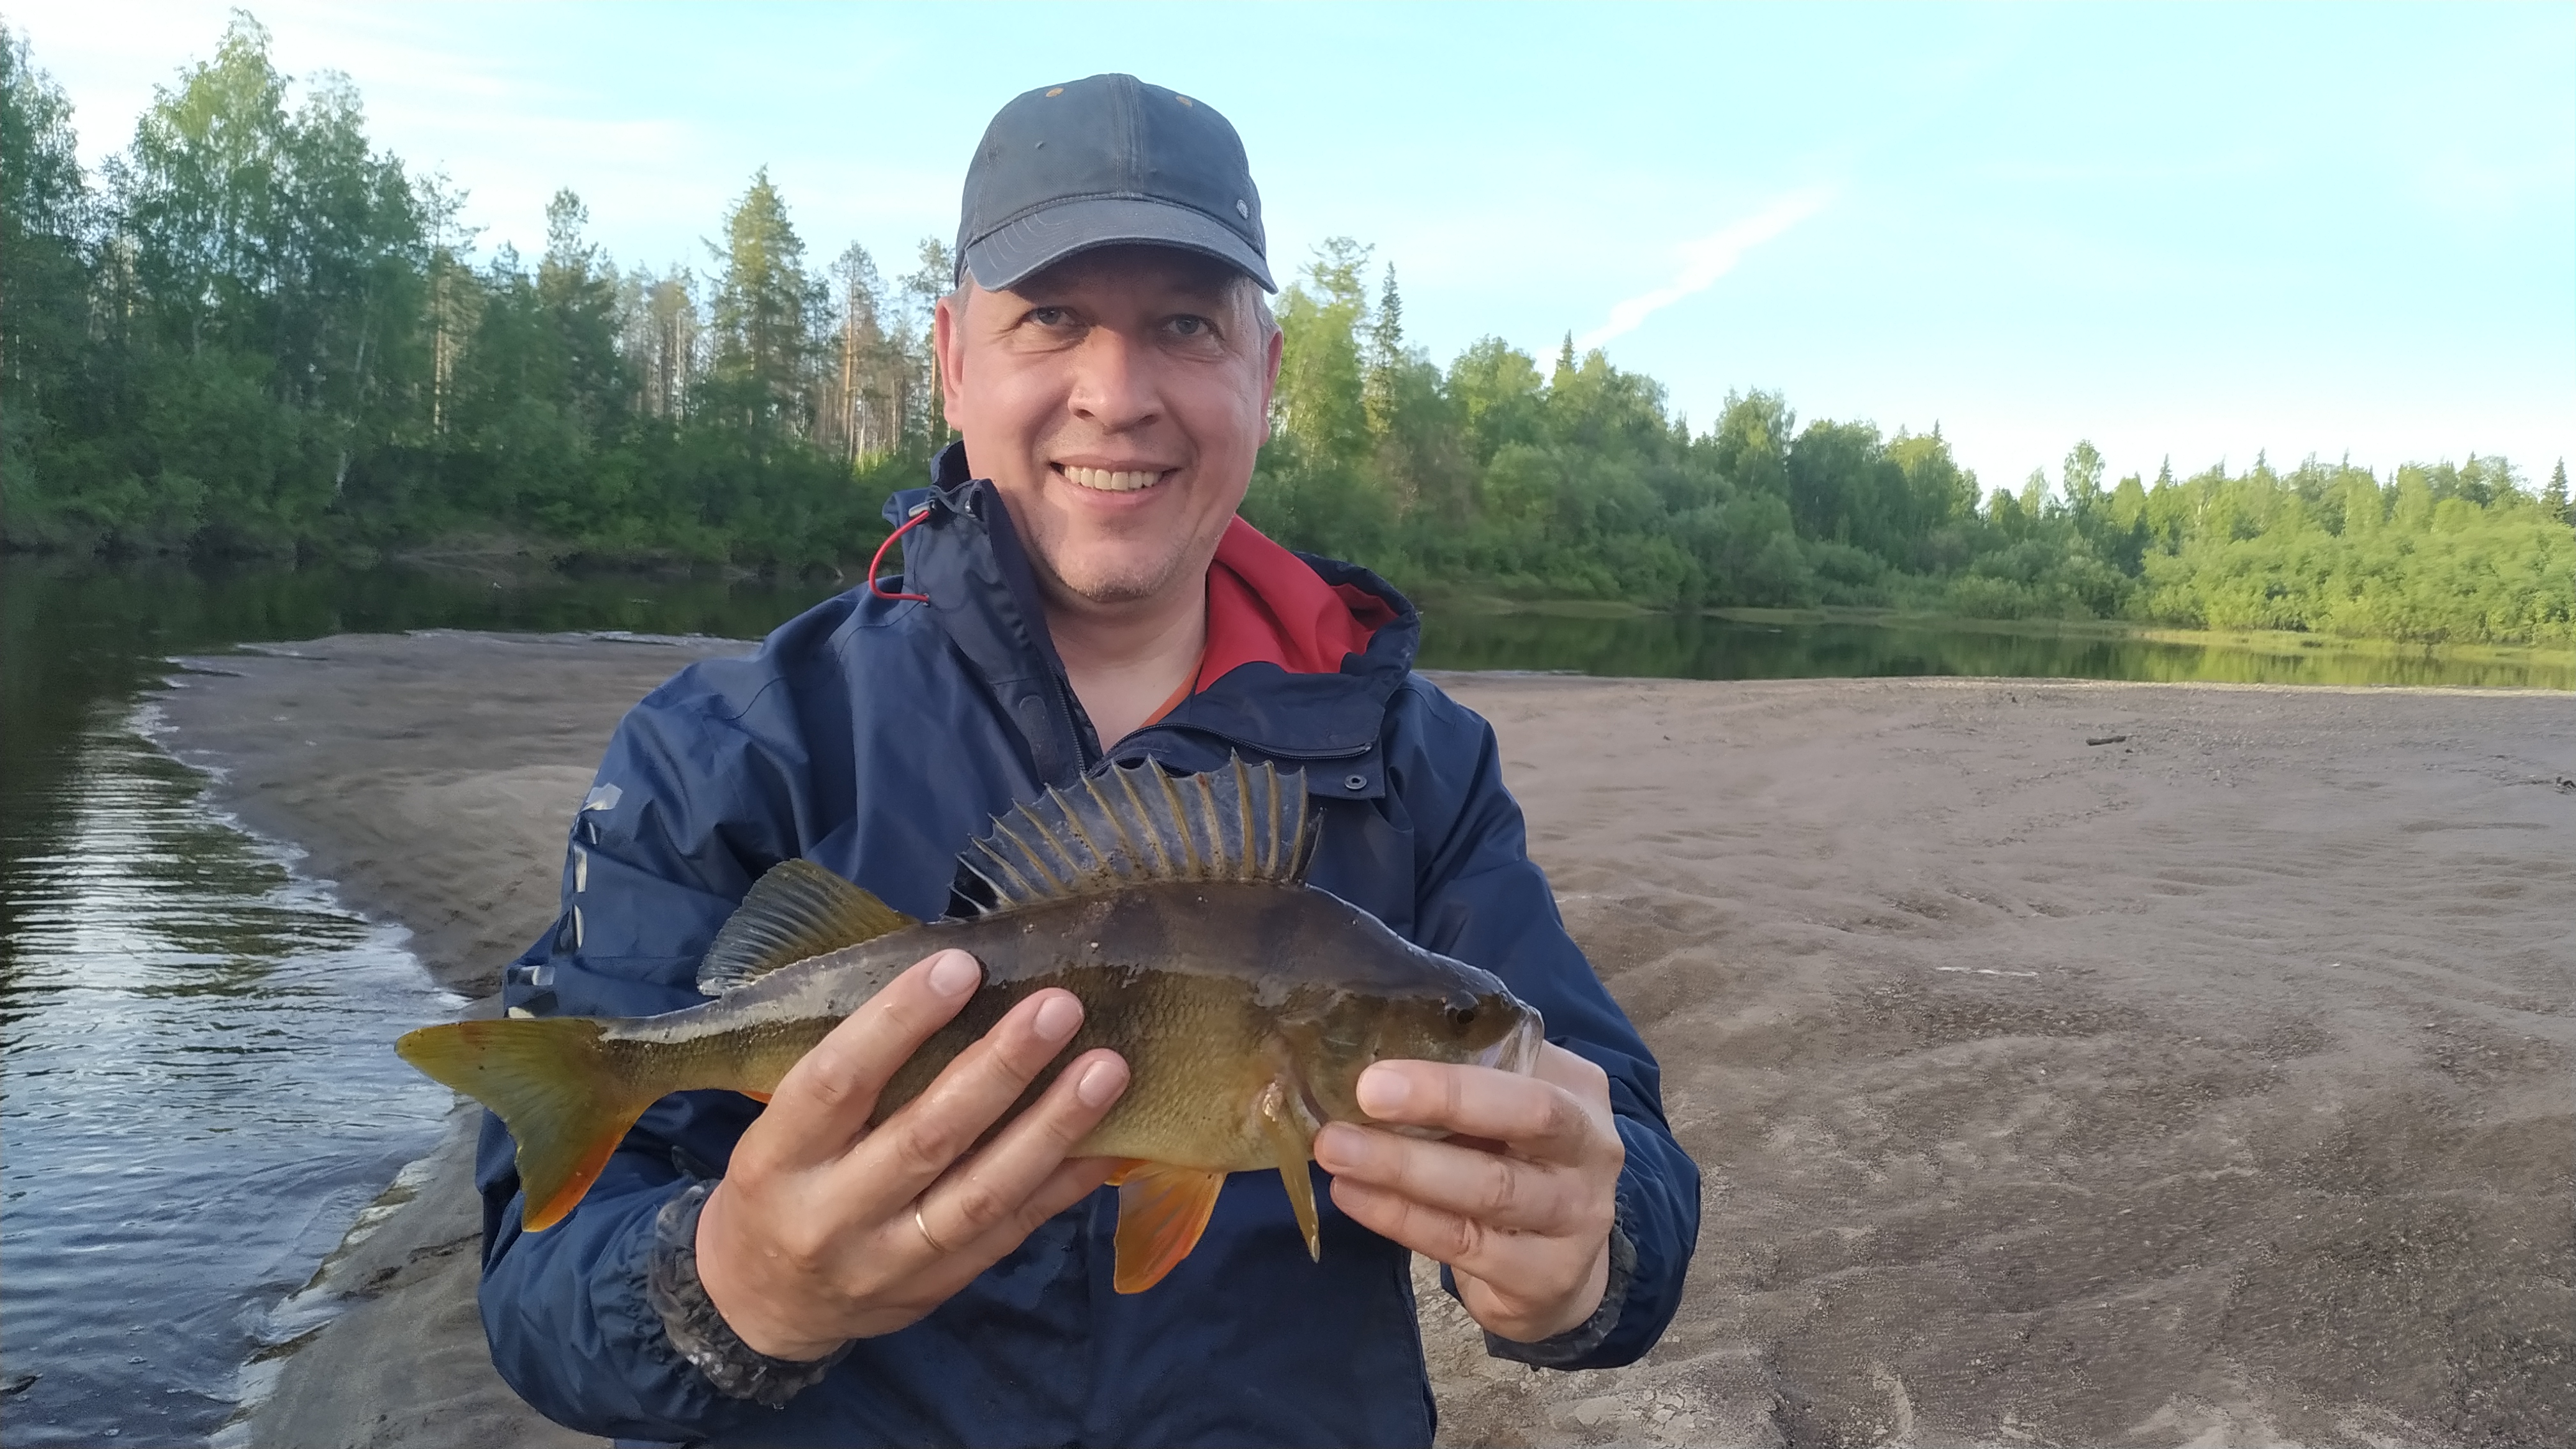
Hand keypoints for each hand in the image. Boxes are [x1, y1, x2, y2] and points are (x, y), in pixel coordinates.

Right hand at [693, 948, 1128, 1358]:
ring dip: (1051, 1126)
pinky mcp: (939, 1287)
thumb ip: (848, 1074)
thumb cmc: (780, 1184)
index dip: (899, 1022)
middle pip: (926, 1136)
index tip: (961, 967)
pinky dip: (1065, 1184)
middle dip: (1000, 1068)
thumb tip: (950, 982)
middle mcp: (831, 1216)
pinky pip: (1013, 1231)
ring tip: (1106, 1068)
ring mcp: (890, 1260)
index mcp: (777, 1159)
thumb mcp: (778, 1129)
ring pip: (982, 1192)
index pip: (838, 1082)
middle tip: (1058, 1007)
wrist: (765, 1306)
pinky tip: (1110, 1140)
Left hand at [1312, 1043, 1623, 1342]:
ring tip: (1336, 1150)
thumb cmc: (1514, 1167)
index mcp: (1579, 1091)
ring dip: (1404, 1167)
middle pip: (1529, 1115)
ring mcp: (1577, 1217)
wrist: (1559, 1268)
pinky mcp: (1548, 1275)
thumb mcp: (1504, 1114)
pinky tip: (1354, 1196)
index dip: (1454, 1068)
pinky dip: (1402, 1218)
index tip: (1379, 1069)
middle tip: (1364, 1094)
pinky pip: (1464, 1243)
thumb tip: (1361, 1057)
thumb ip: (1461, 1081)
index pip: (1524, 1062)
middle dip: (1445, 1100)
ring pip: (1491, 1187)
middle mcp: (1592, 1149)